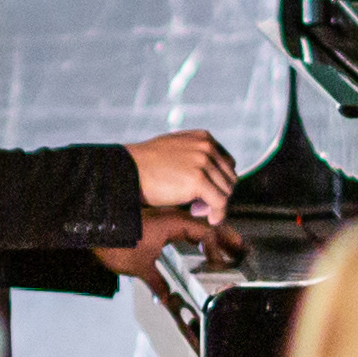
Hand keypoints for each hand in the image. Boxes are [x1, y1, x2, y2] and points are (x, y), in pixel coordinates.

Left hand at [96, 208, 239, 281]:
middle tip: (239, 246)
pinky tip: (193, 244)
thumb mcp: (140, 267)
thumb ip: (158, 283)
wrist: (92, 227)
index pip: (205, 232)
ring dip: (208, 235)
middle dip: (223, 237)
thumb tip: (168, 299)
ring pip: (193, 224)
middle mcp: (170, 217)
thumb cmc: (115, 243)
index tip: (220, 262)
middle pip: (204, 225)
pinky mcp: (152, 221)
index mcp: (172, 223)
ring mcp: (161, 217)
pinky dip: (192, 234)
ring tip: (222, 245)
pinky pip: (180, 226)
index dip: (217, 247)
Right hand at [98, 130, 239, 281]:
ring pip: (226, 191)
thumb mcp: (176, 149)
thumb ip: (196, 156)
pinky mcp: (198, 180)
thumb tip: (213, 176)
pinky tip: (208, 218)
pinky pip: (220, 203)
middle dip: (218, 193)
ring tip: (196, 208)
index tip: (206, 192)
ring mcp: (203, 163)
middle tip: (199, 204)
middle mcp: (207, 147)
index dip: (219, 181)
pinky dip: (218, 214)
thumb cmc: (146, 164)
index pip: (227, 163)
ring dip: (215, 204)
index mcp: (204, 138)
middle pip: (230, 178)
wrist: (128, 170)